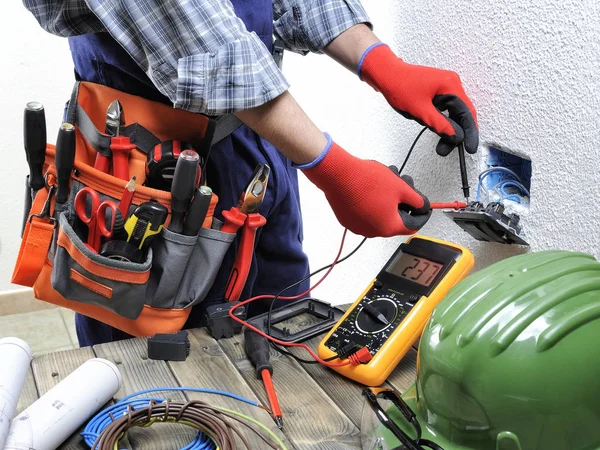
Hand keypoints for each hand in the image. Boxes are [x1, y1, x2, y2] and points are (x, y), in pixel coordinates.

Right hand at [299, 136, 430, 237]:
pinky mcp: (347, 219)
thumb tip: (422, 205)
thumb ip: (416, 199)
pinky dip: (371, 204)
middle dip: (401, 204)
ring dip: (386, 202)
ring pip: (379, 216)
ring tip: (385, 183)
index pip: (413, 226)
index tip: (423, 207)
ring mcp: (358, 226)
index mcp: (388, 227)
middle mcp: (372, 232)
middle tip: (402, 188)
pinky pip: (365, 214)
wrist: (339, 174)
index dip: (420, 214)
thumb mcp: (401, 187)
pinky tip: (370, 189)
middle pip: (395, 220)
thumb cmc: (366, 181)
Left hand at [359, 43, 478, 155]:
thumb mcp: (421, 111)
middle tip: (448, 148)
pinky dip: (443, 119)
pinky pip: (446, 107)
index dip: (470, 132)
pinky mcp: (438, 89)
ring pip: (453, 111)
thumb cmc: (400, 87)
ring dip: (449, 127)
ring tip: (441, 144)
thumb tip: (455, 136)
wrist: (387, 74)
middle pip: (461, 112)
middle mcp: (451, 83)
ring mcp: (445, 85)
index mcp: (450, 85)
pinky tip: (438, 129)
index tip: (470, 147)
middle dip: (457, 132)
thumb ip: (440, 124)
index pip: (467, 112)